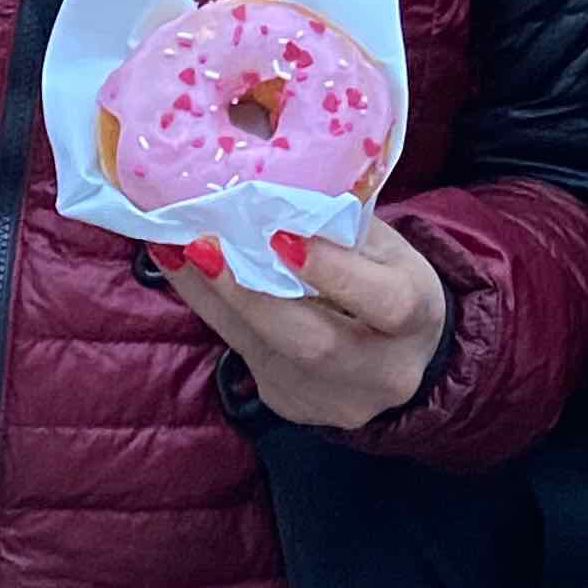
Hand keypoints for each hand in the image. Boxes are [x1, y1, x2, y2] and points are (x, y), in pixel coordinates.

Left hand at [158, 215, 449, 430]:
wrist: (404, 357)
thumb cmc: (389, 280)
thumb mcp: (385, 247)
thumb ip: (337, 223)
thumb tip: (266, 183)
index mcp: (416, 318)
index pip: (382, 301)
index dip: (332, 271)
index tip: (279, 234)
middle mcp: (381, 371)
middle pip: (311, 341)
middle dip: (248, 292)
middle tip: (199, 244)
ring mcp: (332, 399)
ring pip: (262, 350)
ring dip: (211, 297)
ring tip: (171, 247)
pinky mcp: (292, 405)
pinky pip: (244, 355)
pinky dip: (214, 311)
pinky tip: (187, 274)